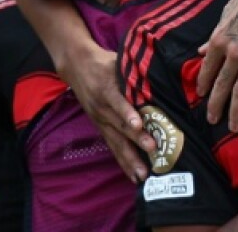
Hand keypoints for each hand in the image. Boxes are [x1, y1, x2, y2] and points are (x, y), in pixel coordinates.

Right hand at [64, 47, 156, 182]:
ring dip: (129, 158)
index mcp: (107, 88)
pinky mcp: (100, 127)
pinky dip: (122, 161)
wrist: (77, 66)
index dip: (127, 113)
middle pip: (120, 126)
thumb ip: (135, 73)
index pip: (118, 102)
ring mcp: (100, 119)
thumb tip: (161, 76)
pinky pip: (112, 146)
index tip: (138, 123)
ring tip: (142, 174)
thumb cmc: (104, 62)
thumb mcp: (118, 62)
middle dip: (136, 139)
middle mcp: (102, 107)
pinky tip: (132, 175)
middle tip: (152, 149)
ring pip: (116, 141)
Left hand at [196, 0, 237, 130]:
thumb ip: (212, 37)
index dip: (204, 85)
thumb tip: (199, 52)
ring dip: (237, 111)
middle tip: (212, 120)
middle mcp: (234, 52)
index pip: (207, 70)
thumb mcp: (225, 16)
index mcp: (219, 41)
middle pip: (222, 85)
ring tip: (234, 127)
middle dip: (215, 105)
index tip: (202, 96)